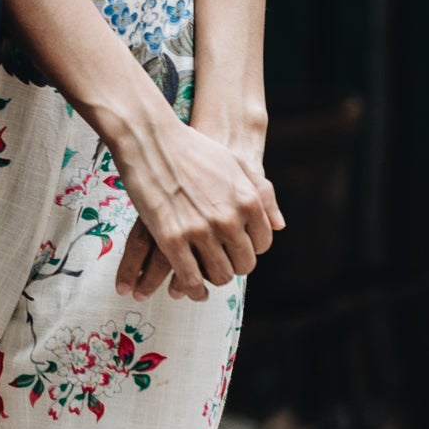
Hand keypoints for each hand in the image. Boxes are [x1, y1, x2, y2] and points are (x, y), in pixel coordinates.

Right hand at [109, 111, 283, 301]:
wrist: (150, 138)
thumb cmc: (192, 148)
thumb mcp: (236, 164)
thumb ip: (262, 194)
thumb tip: (279, 225)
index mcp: (249, 202)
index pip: (261, 244)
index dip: (248, 248)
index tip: (233, 248)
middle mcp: (229, 219)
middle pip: (243, 263)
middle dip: (231, 266)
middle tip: (216, 263)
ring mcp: (200, 230)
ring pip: (218, 274)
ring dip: (211, 279)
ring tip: (202, 276)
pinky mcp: (171, 238)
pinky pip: (188, 276)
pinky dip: (189, 288)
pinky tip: (186, 289)